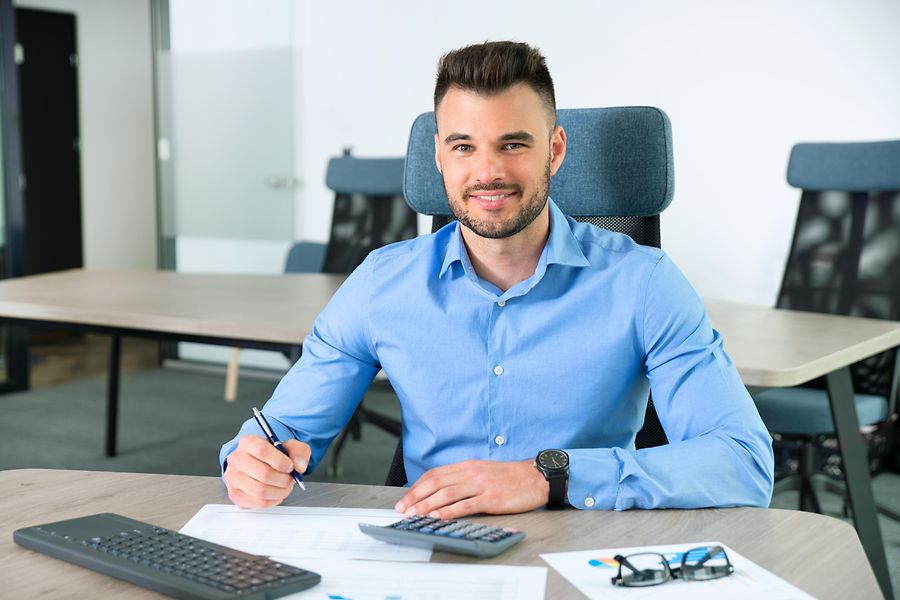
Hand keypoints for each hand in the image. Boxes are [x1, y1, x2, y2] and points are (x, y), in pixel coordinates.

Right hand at [223, 435, 310, 508]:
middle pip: (263, 474)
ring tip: (285, 487)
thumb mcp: (290, 446)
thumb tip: (299, 466)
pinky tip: (276, 493)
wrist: (260, 463)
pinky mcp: (235, 494)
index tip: (290, 467)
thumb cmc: (273, 455)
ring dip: (279, 492)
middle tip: (291, 480)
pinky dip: (272, 501)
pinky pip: (257, 503)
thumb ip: (299, 452)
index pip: (262, 450)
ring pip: (260, 491)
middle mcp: (237, 459)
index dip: (280, 461)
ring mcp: (233, 478)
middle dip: (284, 480)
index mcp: (248, 442)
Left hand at [394, 459, 548, 519]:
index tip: (405, 498)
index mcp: (467, 466)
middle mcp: (470, 473)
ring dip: (426, 505)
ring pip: (446, 494)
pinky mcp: (490, 498)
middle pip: (435, 483)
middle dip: (415, 496)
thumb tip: (442, 492)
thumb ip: (463, 480)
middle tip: (402, 509)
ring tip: (414, 514)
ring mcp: (480, 485)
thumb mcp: (483, 473)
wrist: (535, 478)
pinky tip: (438, 517)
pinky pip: (465, 505)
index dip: (417, 487)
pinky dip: (448, 511)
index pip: (434, 474)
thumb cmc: (510, 478)